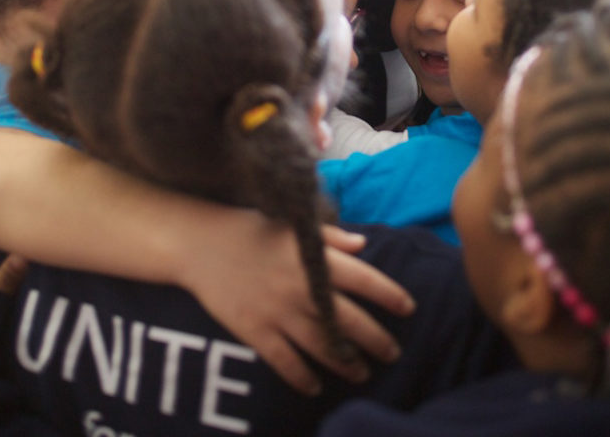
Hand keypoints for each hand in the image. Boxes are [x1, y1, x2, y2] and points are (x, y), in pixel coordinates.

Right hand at [174, 209, 414, 395]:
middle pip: (348, 320)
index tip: (408, 308)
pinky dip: (302, 377)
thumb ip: (330, 237)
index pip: (363, 279)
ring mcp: (278, 312)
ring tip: (363, 374)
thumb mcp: (292, 225)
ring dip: (346, 363)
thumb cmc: (251, 229)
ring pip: (322, 346)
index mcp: (313, 257)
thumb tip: (363, 245)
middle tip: (393, 353)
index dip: (389, 294)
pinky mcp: (255, 331)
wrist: (201, 243)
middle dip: (376, 340)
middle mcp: (300, 287)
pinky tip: (315, 385)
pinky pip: (284, 362)